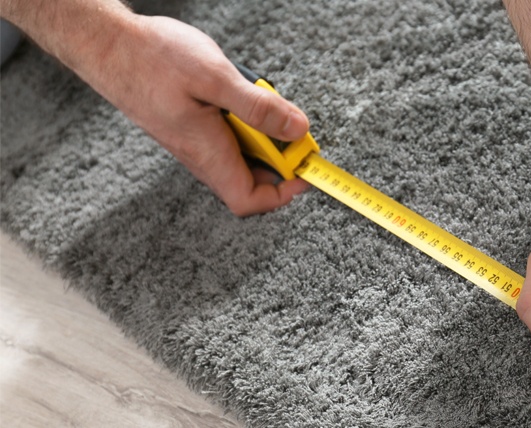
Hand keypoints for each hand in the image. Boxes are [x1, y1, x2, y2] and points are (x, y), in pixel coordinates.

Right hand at [74, 14, 309, 215]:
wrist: (106, 43)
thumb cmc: (152, 58)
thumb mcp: (215, 78)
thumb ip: (259, 108)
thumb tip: (298, 130)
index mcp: (208, 152)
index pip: (249, 200)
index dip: (283, 194)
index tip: (305, 171)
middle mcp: (200, 155)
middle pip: (250, 180)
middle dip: (279, 158)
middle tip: (292, 127)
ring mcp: (193, 141)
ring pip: (239, 155)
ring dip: (261, 134)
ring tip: (262, 101)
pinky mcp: (188, 126)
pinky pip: (225, 136)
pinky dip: (244, 121)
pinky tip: (240, 94)